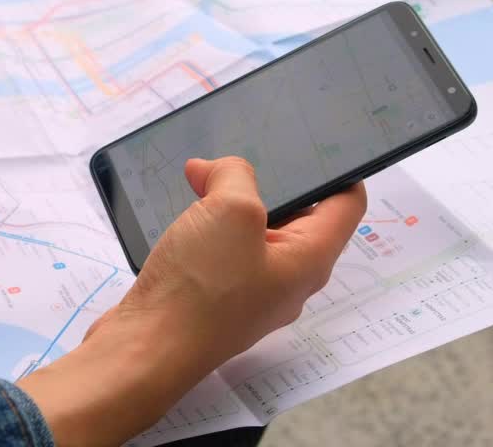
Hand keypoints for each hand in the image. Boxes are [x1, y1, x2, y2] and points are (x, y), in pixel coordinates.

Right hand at [18, 157, 364, 445]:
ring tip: (202, 177)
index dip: (339, 169)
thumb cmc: (199, 288)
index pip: (347, 205)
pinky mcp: (216, 300)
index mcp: (309, 260)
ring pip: (254, 233)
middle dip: (270, 180)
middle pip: (297, 216)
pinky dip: (208, 226)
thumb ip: (235, 175)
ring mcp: (251, 293)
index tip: (315, 142)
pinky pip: (223, 252)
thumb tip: (217, 170)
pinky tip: (183, 212)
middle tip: (241, 154)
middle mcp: (287, 280)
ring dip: (230, 202)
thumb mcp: (229, 210)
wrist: (145, 349)